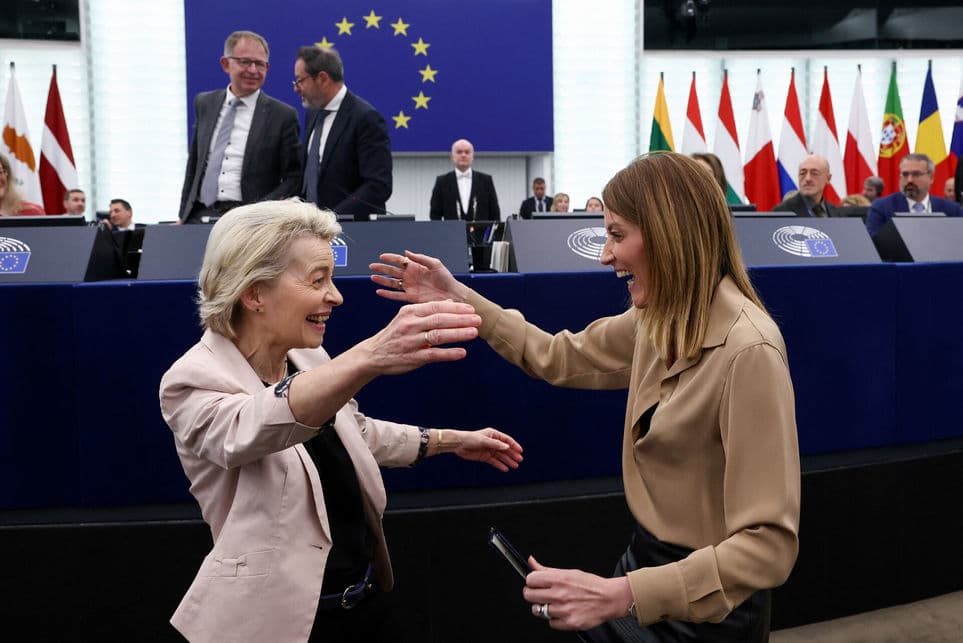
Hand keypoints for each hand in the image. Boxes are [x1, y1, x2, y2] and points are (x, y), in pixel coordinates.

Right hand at [357, 300, 479, 375]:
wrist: (374, 354)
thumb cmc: (394, 334)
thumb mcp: (406, 317)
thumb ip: (427, 310)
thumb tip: (449, 302)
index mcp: (409, 312)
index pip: (436, 307)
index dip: (455, 308)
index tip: (471, 309)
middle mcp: (410, 325)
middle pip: (440, 319)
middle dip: (461, 319)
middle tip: (478, 319)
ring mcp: (411, 342)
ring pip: (439, 335)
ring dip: (458, 334)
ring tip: (474, 333)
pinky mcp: (413, 358)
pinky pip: (434, 355)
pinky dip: (449, 353)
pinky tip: (462, 352)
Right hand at [370, 250, 469, 304]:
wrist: (452, 295)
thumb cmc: (446, 279)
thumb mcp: (435, 264)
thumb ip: (421, 258)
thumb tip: (407, 252)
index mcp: (416, 267)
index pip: (400, 261)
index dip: (390, 258)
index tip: (382, 256)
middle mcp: (411, 277)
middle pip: (393, 271)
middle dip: (382, 268)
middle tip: (373, 266)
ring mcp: (410, 287)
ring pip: (392, 283)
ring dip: (382, 280)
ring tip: (373, 277)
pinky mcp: (411, 298)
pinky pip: (397, 295)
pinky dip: (388, 294)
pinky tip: (380, 292)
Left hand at [439, 428, 522, 471]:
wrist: (458, 444)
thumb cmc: (470, 438)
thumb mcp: (484, 440)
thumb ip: (496, 444)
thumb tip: (507, 447)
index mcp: (493, 435)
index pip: (506, 440)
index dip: (514, 445)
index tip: (520, 451)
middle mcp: (492, 442)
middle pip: (505, 449)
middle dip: (512, 454)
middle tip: (520, 460)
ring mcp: (489, 450)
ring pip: (501, 456)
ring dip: (508, 461)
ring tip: (515, 466)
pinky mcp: (484, 457)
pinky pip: (494, 461)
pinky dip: (500, 465)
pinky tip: (505, 469)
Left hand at [523, 557, 633, 630]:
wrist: (609, 599)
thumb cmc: (590, 584)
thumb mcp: (568, 572)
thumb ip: (547, 570)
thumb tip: (531, 561)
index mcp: (559, 579)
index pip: (530, 579)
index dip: (531, 581)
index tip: (535, 583)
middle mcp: (559, 594)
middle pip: (529, 596)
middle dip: (532, 594)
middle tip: (540, 594)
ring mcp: (563, 610)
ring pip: (538, 611)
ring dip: (543, 608)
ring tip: (553, 604)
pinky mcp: (569, 622)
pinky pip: (551, 623)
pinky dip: (555, 619)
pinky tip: (563, 612)